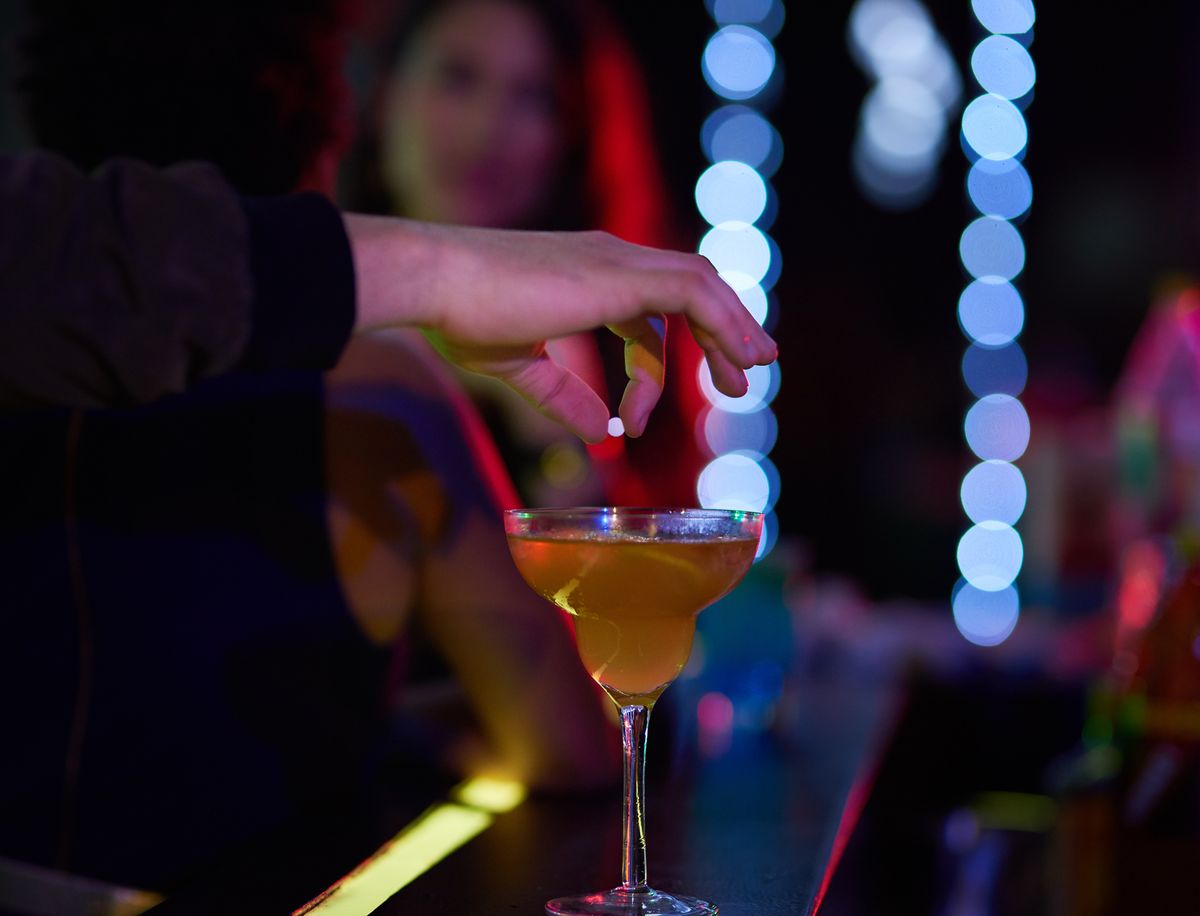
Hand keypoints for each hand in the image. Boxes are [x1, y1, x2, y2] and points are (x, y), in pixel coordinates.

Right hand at [346, 217, 777, 442]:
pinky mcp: (619, 274)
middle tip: (745, 376)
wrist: (435, 281)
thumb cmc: (460, 315)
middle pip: (685, 290)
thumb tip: (600, 434)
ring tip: (756, 369)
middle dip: (720, 332)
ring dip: (732, 326)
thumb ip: (562, 396)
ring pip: (699, 284)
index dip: (650, 372)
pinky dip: (722, 321)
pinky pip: (692, 292)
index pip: (642, 318)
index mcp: (586, 275)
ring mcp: (616, 261)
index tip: (635, 421)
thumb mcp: (520, 365)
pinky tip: (742, 356)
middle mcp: (609, 258)